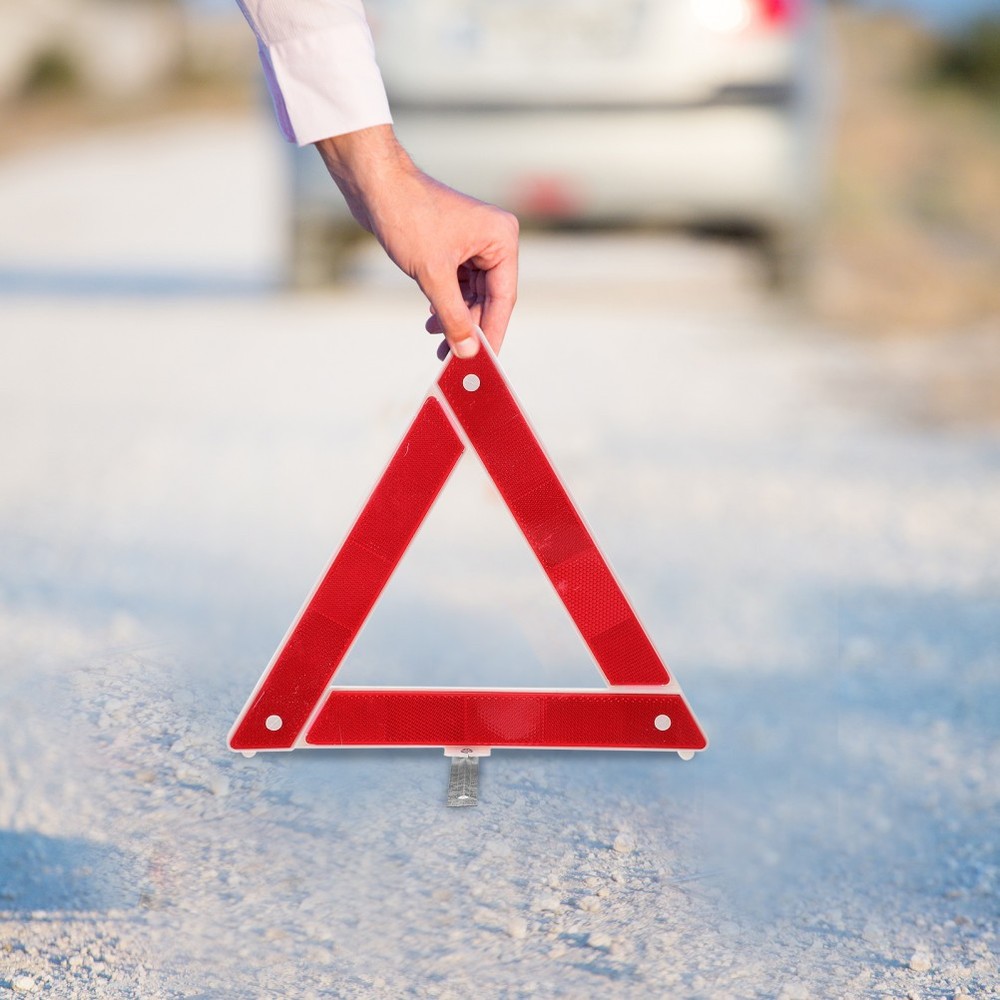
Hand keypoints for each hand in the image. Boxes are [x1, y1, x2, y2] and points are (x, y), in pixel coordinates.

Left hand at [315, 125, 518, 357]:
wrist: (374, 185)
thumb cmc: (407, 216)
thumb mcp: (433, 275)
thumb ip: (453, 317)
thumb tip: (467, 351)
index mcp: (501, 239)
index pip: (504, 298)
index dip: (493, 332)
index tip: (486, 362)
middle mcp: (492, 240)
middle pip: (488, 299)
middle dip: (470, 329)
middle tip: (457, 360)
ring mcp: (472, 244)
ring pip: (471, 295)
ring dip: (455, 320)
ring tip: (439, 345)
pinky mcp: (451, 247)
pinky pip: (456, 285)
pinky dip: (445, 305)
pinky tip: (432, 321)